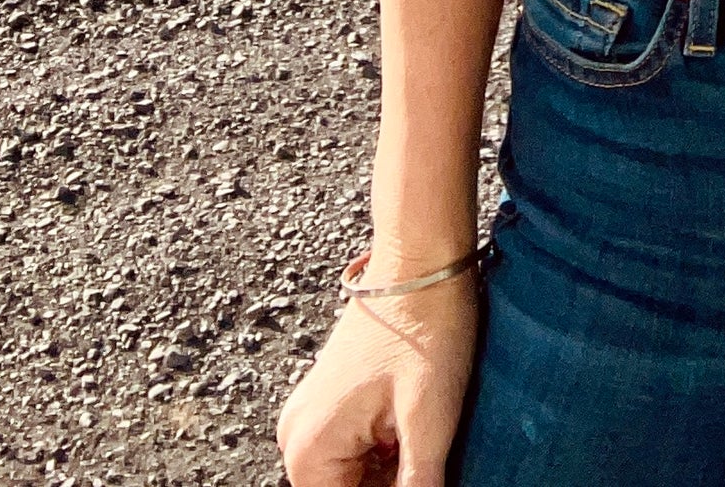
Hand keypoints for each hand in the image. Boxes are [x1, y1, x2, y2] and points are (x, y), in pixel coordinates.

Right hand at [275, 270, 477, 486]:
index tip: (422, 481)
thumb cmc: (426, 329)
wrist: (421, 259)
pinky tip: (412, 430)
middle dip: (388, 486)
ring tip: (420, 441)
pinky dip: (384, 453)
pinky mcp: (330, 400)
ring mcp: (311, 414)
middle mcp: (296, 436)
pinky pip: (353, 450)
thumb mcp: (429, 423)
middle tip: (424, 457)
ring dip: (388, 474)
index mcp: (309, 449)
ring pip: (351, 477)